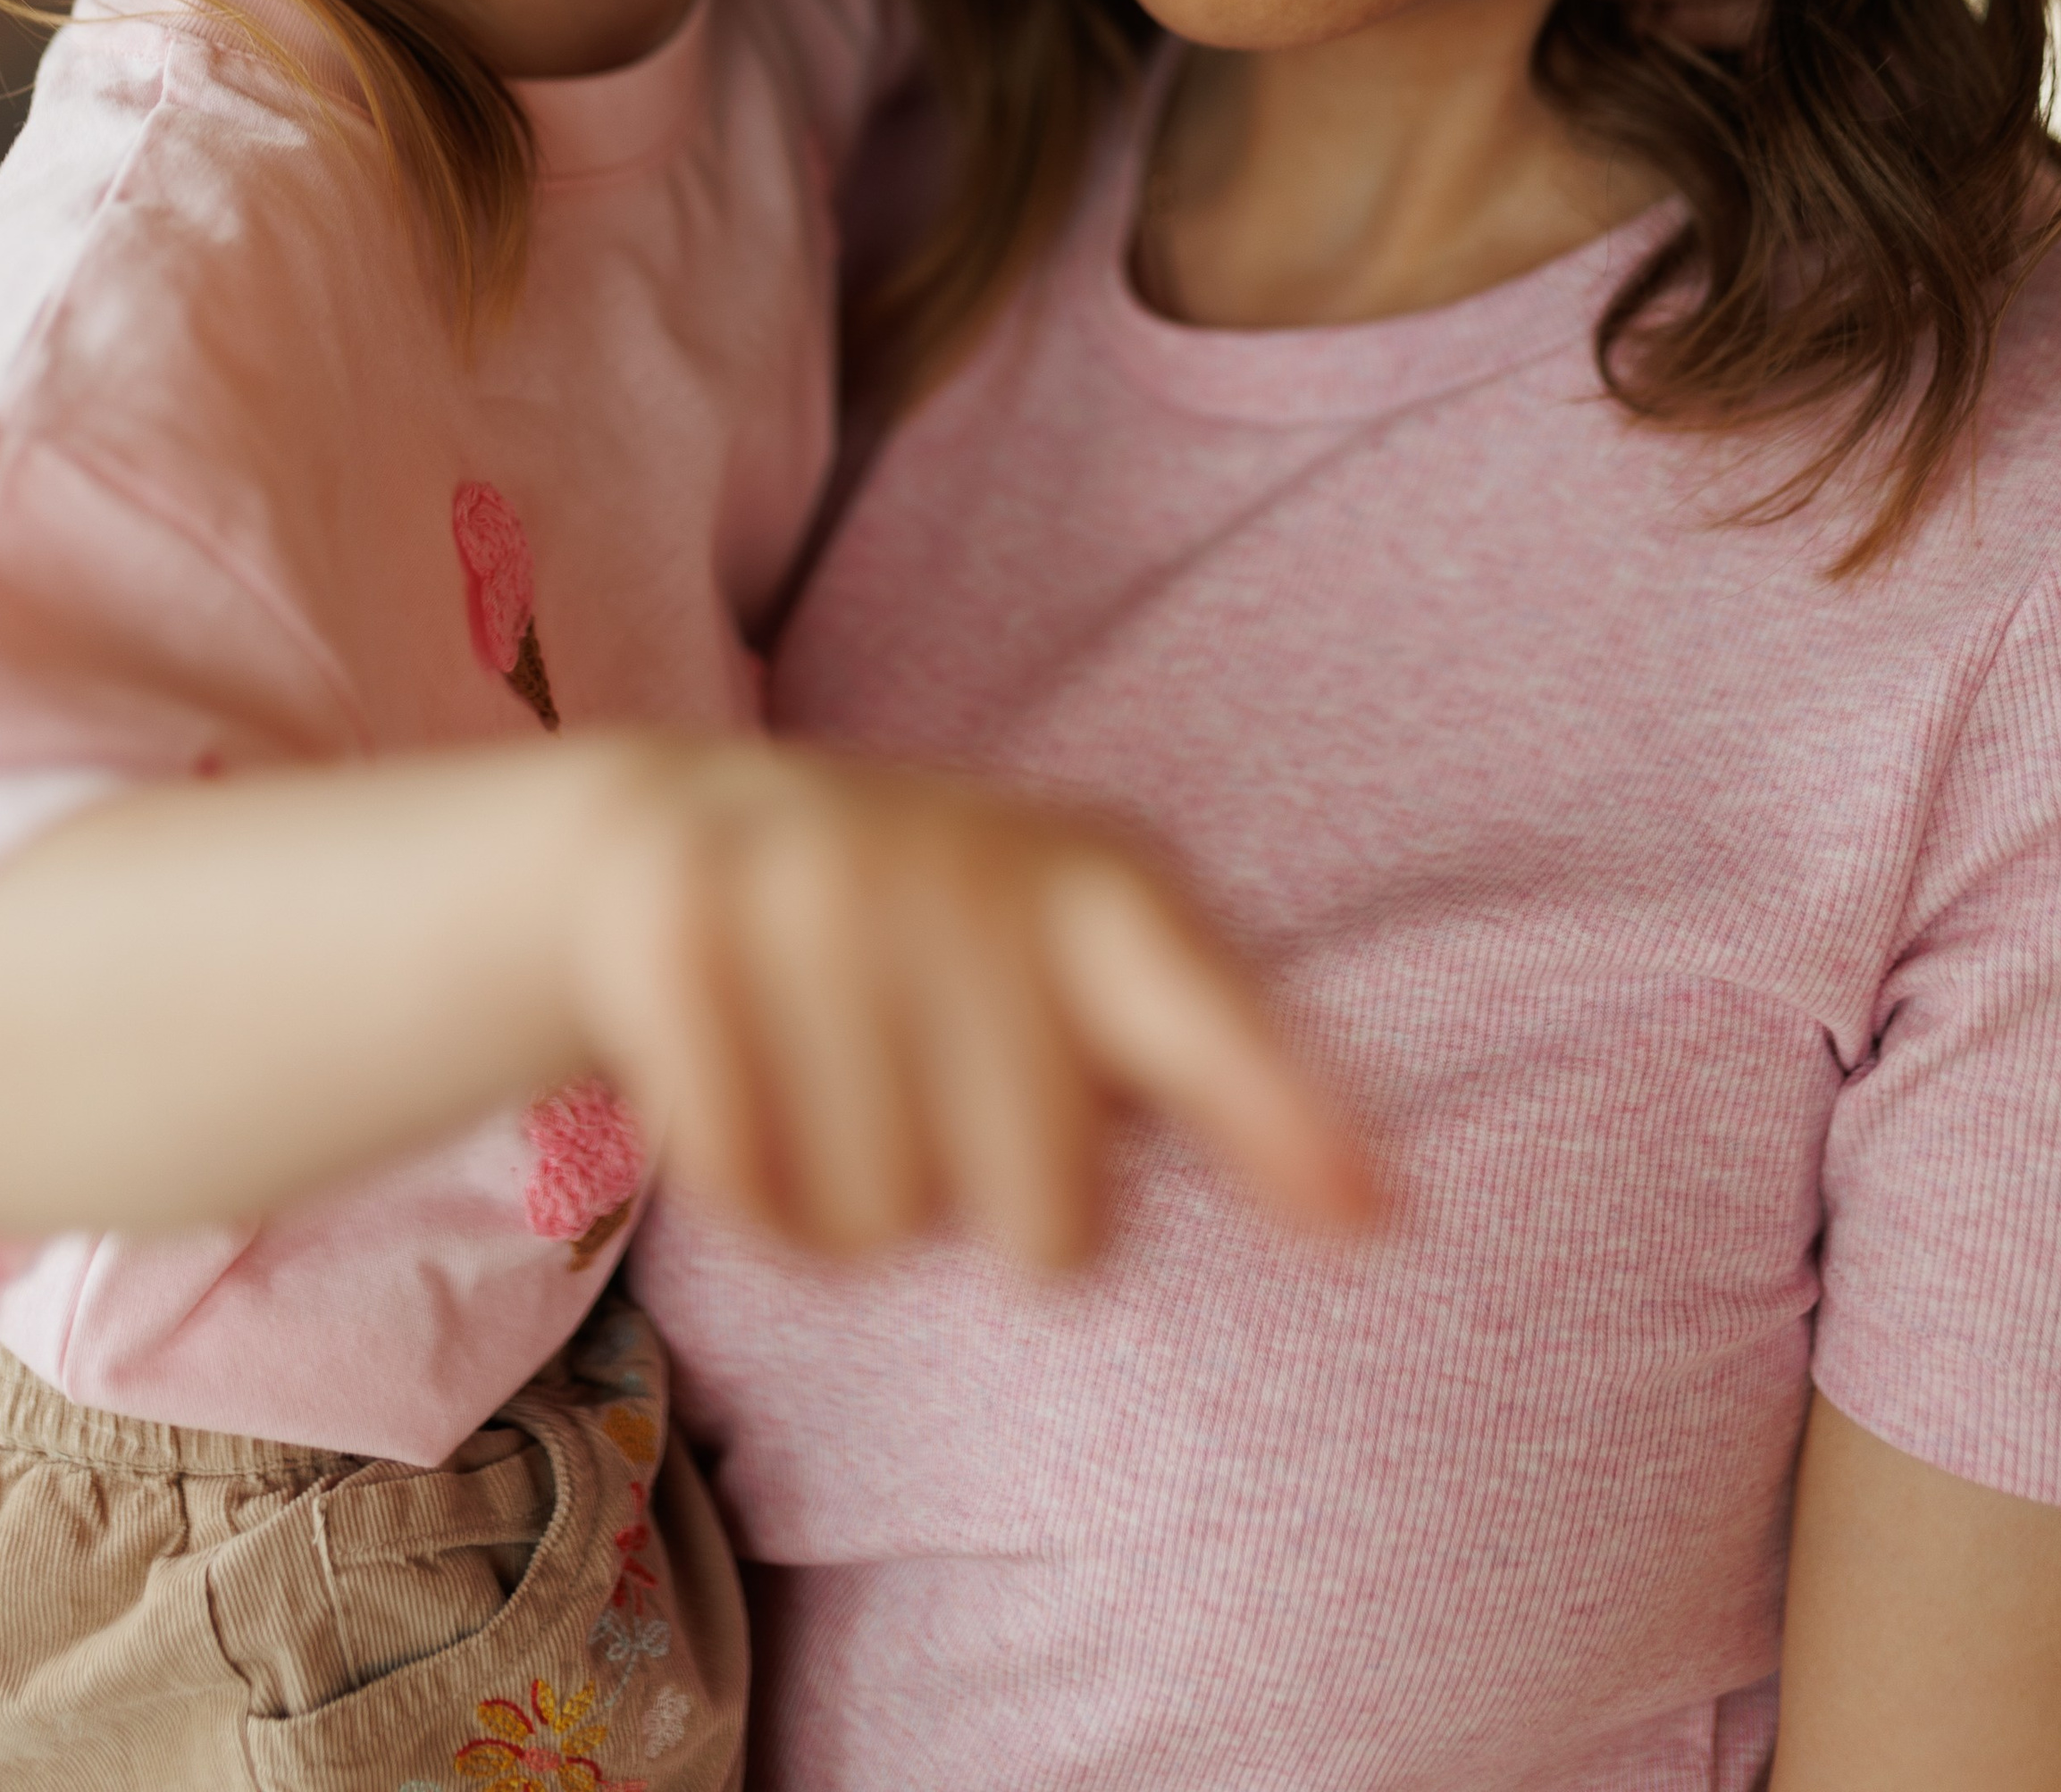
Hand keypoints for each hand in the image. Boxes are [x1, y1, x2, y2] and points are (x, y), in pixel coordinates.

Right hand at [557, 735, 1373, 1268]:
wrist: (682, 831)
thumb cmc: (939, 940)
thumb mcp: (1088, 966)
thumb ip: (1234, 1079)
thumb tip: (1382, 1213)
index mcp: (1092, 879)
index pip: (1196, 1010)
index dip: (1281, 1111)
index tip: (1373, 1213)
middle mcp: (958, 863)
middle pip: (1053, 1227)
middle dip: (998, 1205)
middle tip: (942, 1092)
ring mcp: (809, 886)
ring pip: (883, 1229)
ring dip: (864, 1201)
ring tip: (839, 1075)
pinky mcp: (677, 933)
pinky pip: (750, 1195)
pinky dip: (757, 1193)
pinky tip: (752, 1085)